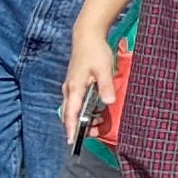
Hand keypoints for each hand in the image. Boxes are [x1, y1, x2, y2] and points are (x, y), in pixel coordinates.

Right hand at [62, 22, 121, 140]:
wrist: (87, 36)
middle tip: (90, 135)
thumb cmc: (95, 51)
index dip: (72, 128)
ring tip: (96, 125)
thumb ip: (106, 86)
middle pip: (69, 114)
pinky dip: (82, 110)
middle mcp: (69, 89)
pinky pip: (75, 101)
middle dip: (77, 127)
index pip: (71, 113)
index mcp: (74, 88)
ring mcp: (70, 86)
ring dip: (81, 118)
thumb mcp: (104, 69)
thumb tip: (108, 102)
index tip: (72, 141)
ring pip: (72, 108)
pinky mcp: (74, 83)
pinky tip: (93, 111)